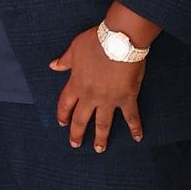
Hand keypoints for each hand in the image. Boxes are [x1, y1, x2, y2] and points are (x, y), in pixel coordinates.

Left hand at [50, 27, 145, 151]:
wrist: (119, 40)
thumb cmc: (96, 41)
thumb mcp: (75, 48)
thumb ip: (65, 60)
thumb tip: (53, 65)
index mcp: (76, 84)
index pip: (65, 104)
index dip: (62, 115)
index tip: (62, 124)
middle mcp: (90, 96)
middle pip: (81, 119)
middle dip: (77, 133)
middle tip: (75, 144)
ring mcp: (108, 99)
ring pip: (103, 123)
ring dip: (101, 137)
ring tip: (99, 149)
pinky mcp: (126, 98)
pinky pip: (131, 116)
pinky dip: (135, 128)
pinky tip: (138, 138)